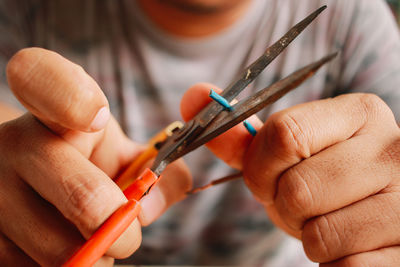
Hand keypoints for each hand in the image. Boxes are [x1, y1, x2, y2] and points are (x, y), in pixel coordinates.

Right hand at [0, 48, 190, 265]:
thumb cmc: (85, 162)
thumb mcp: (121, 151)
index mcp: (52, 112)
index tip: (96, 117)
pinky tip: (60, 245)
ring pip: (62, 253)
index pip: (42, 78)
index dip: (72, 97)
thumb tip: (150, 206)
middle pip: (86, 199)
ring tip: (89, 238)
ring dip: (94, 257)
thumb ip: (157, 170)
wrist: (28, 178)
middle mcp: (15, 144)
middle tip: (127, 234)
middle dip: (122, 230)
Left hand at [181, 83, 399, 265]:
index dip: (261, 168)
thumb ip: (242, 135)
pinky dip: (334, 262)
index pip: (285, 135)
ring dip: (309, 236)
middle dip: (283, 206)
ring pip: (318, 234)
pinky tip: (351, 243)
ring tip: (329, 221)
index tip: (267, 178)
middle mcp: (393, 149)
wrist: (380, 212)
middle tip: (302, 204)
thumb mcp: (287, 156)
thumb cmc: (325, 179)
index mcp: (359, 114)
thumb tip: (192, 96)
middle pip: (296, 189)